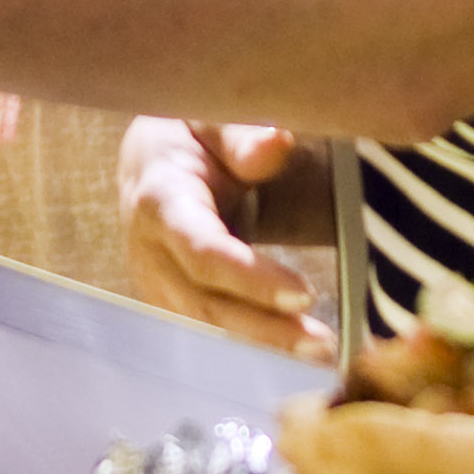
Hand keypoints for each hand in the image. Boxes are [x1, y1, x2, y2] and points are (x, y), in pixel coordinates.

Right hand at [121, 116, 331, 356]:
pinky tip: (295, 354)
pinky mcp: (170, 302)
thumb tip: (277, 142)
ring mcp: (156, 283)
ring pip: (208, 327)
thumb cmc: (187, 133)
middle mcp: (150, 251)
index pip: (202, 250)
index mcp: (158, 200)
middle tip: (324, 344)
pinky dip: (252, 345)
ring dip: (264, 345)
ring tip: (322, 354)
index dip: (250, 278)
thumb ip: (243, 137)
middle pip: (205, 303)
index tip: (304, 295)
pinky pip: (211, 330)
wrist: (150, 160)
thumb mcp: (212, 119)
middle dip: (266, 328)